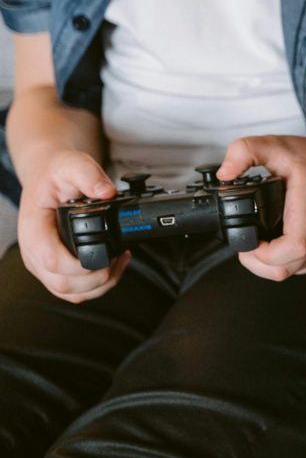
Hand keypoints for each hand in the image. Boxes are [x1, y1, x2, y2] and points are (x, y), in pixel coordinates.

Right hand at [17, 150, 129, 301]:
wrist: (47, 177)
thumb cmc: (57, 174)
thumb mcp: (72, 164)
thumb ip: (88, 175)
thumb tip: (106, 192)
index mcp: (32, 229)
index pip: (52, 260)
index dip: (81, 266)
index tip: (107, 256)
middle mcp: (34, 251)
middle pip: (63, 284)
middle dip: (97, 278)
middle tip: (120, 258)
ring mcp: (43, 264)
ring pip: (70, 293)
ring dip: (100, 285)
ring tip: (120, 261)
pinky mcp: (54, 270)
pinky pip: (74, 291)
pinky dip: (97, 286)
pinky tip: (112, 266)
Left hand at [217, 135, 305, 280]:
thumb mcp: (278, 145)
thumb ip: (245, 152)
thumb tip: (224, 173)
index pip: (293, 247)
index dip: (264, 253)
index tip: (250, 240)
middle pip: (284, 269)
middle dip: (257, 262)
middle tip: (247, 242)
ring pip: (291, 271)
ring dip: (270, 262)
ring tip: (262, 242)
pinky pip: (302, 267)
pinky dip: (286, 260)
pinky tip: (280, 241)